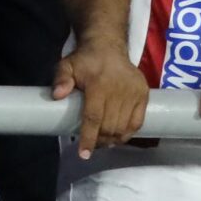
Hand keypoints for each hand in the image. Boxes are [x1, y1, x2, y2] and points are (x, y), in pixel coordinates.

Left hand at [52, 40, 148, 156]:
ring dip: (111, 139)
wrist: (108, 46)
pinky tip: (117, 137)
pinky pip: (137, 122)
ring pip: (122, 127)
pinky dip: (127, 134)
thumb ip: (61, 79)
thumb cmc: (85, 61)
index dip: (89, 138)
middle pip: (109, 126)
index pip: (94, 117)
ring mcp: (134, 92)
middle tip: (92, 144)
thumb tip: (57, 95)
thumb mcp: (67, 65)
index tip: (84, 154)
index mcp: (98, 84)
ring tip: (102, 141)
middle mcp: (119, 89)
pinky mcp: (143, 94)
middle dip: (99, 140)